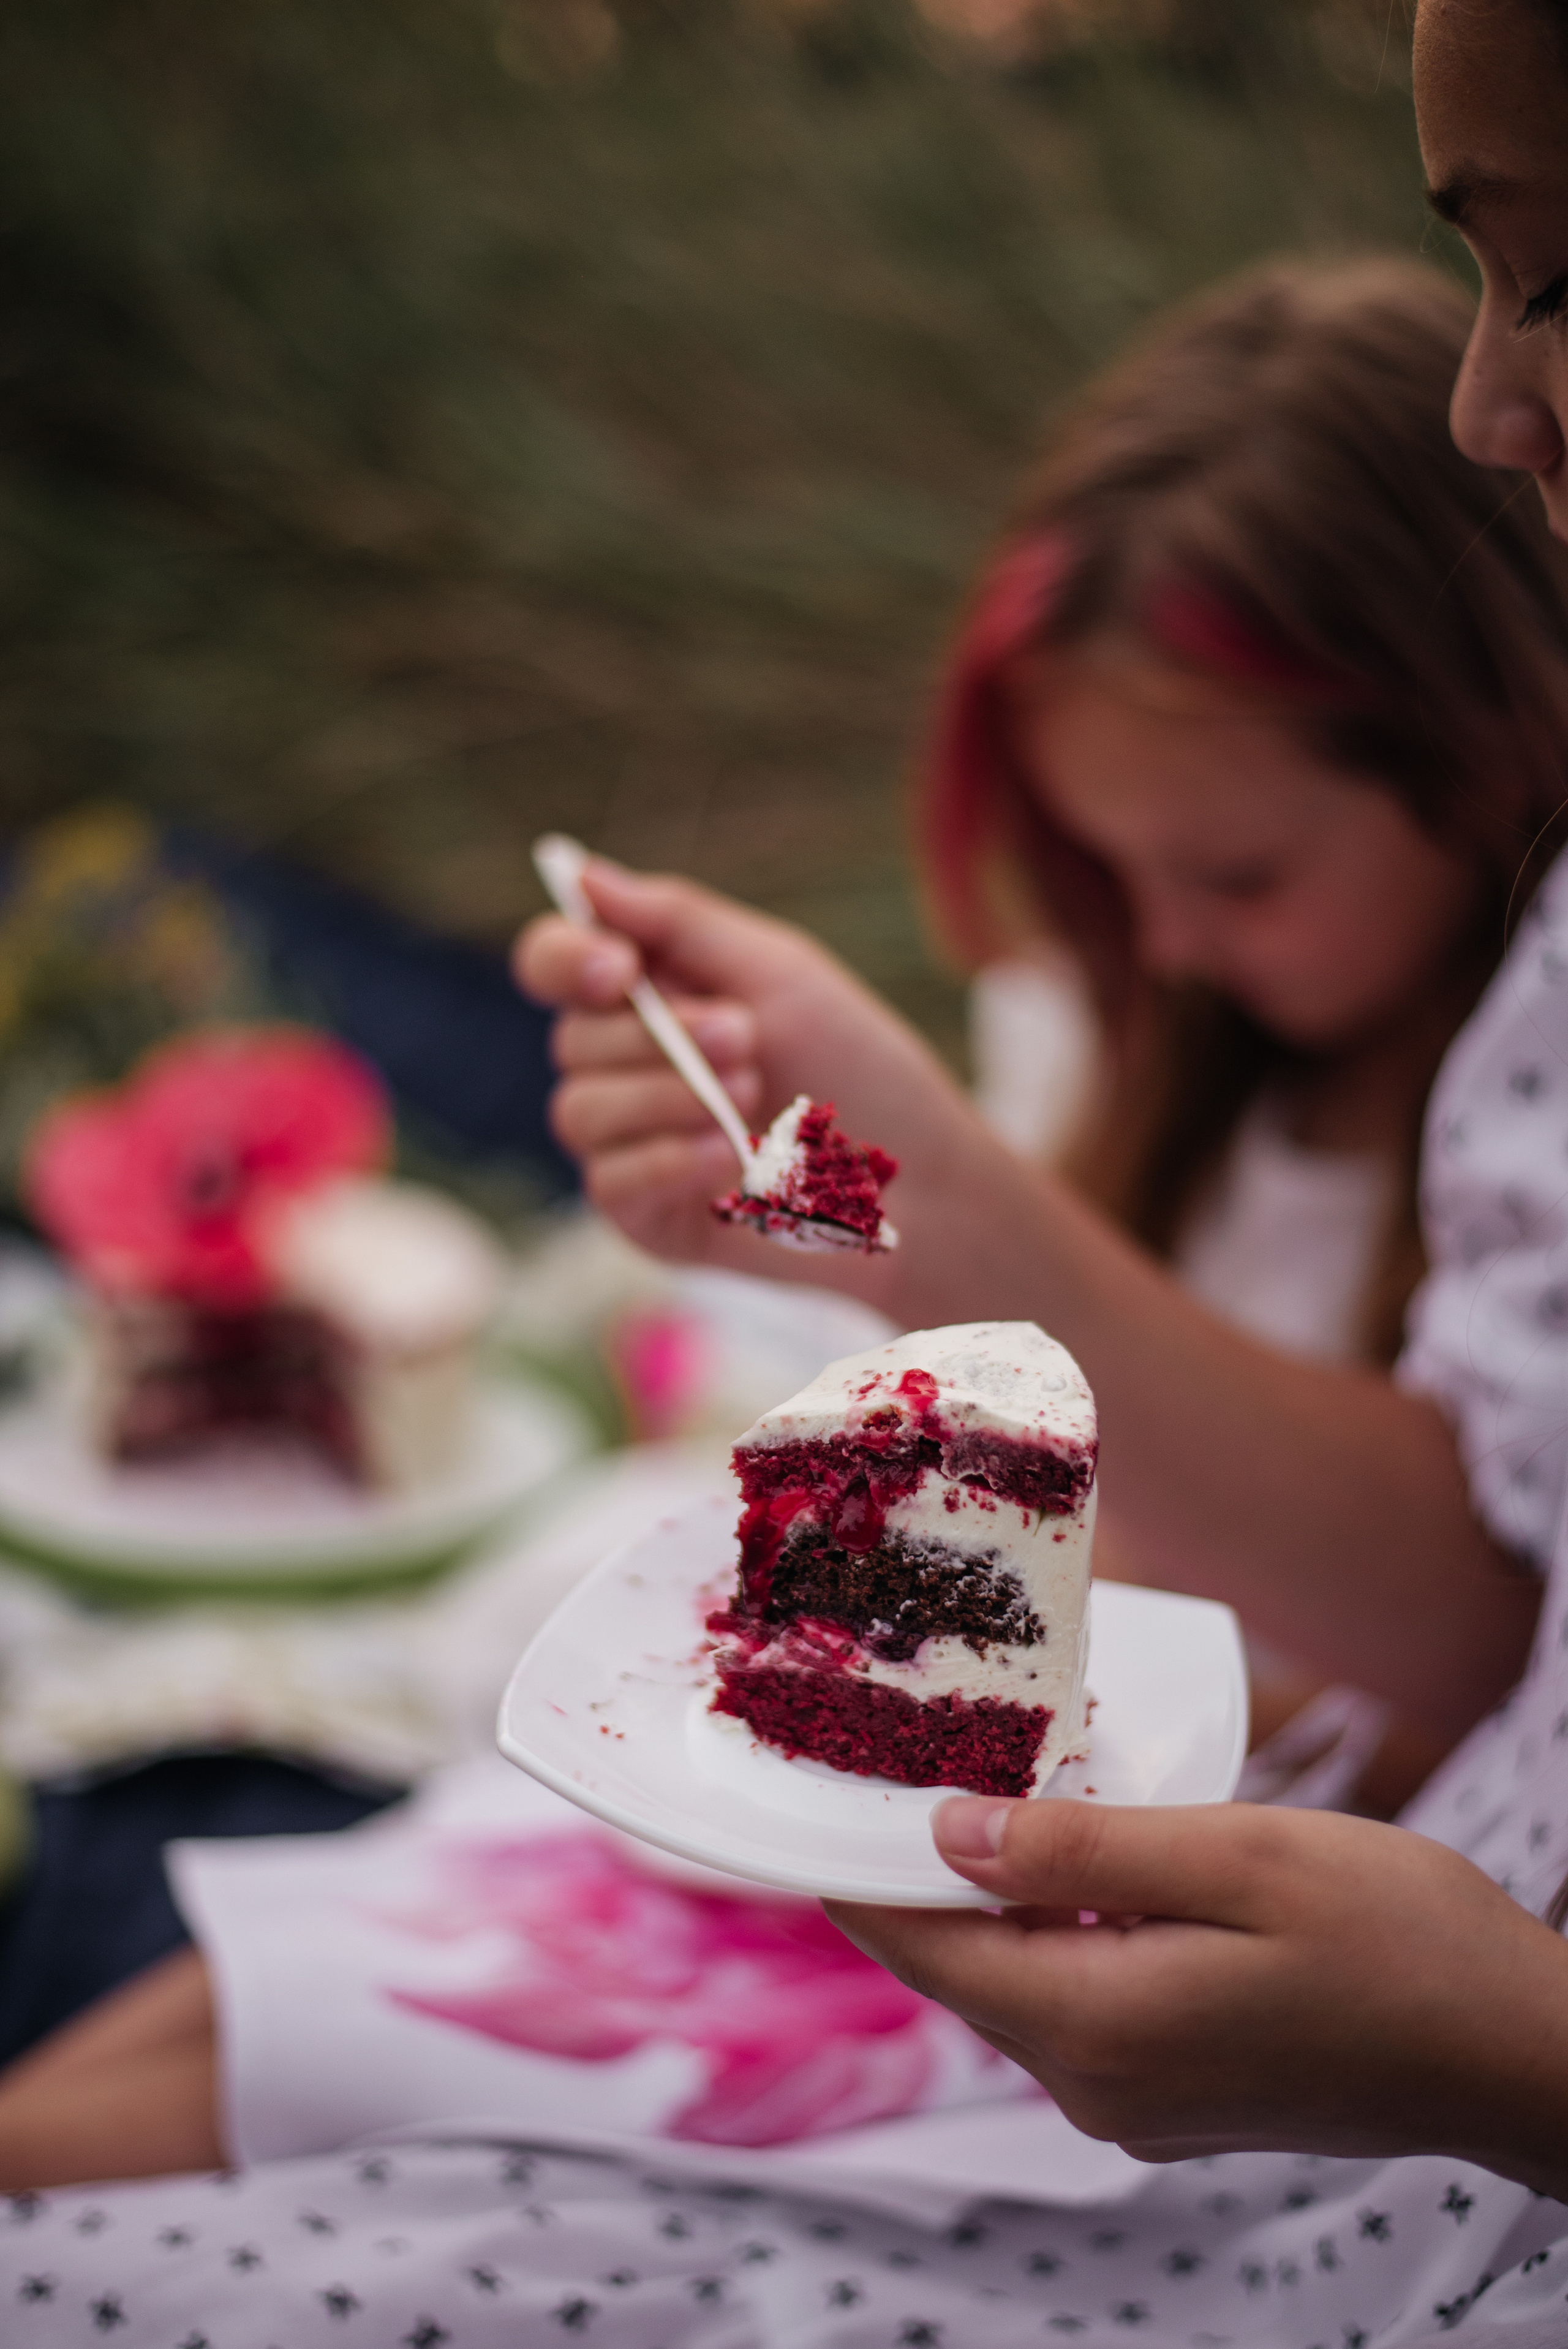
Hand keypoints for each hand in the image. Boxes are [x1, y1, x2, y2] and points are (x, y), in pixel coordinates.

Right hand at [514, 857, 992, 1272]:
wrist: (918, 1174)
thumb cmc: (855, 1064)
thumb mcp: (778, 971)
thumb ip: (679, 921)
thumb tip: (580, 875)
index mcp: (647, 994)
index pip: (554, 963)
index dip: (565, 959)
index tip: (620, 969)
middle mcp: (622, 1066)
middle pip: (571, 1040)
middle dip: (656, 1035)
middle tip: (745, 1035)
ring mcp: (627, 1143)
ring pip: (580, 1112)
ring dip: (665, 1097)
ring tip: (750, 1094)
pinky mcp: (644, 1214)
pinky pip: (609, 1184)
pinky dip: (665, 1161)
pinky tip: (729, 1157)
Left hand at [826, 1796, 1567, 2197]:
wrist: (1511, 2050)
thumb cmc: (1395, 1938)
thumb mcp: (1235, 1858)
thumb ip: (1081, 1849)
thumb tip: (947, 1834)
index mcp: (1095, 2028)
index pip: (923, 1949)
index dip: (851, 1875)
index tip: (795, 1801)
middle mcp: (1095, 2085)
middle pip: (959, 1969)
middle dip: (913, 1875)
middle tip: (878, 1766)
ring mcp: (1135, 2102)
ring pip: (1015, 1982)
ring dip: (986, 1898)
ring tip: (965, 1791)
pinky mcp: (1174, 2093)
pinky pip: (1072, 2001)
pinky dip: (1048, 1931)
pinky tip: (1064, 1863)